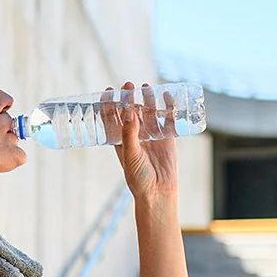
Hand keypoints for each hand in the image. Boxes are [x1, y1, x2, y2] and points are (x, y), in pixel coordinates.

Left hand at [100, 82, 179, 197]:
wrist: (158, 191)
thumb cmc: (138, 177)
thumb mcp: (130, 154)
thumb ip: (129, 133)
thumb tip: (129, 111)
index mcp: (120, 139)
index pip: (112, 117)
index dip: (109, 104)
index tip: (108, 91)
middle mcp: (135, 134)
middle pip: (130, 110)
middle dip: (128, 97)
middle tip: (128, 85)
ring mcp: (151, 134)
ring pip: (148, 112)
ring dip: (147, 99)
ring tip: (146, 86)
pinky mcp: (167, 137)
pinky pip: (168, 118)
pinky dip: (168, 107)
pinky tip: (167, 96)